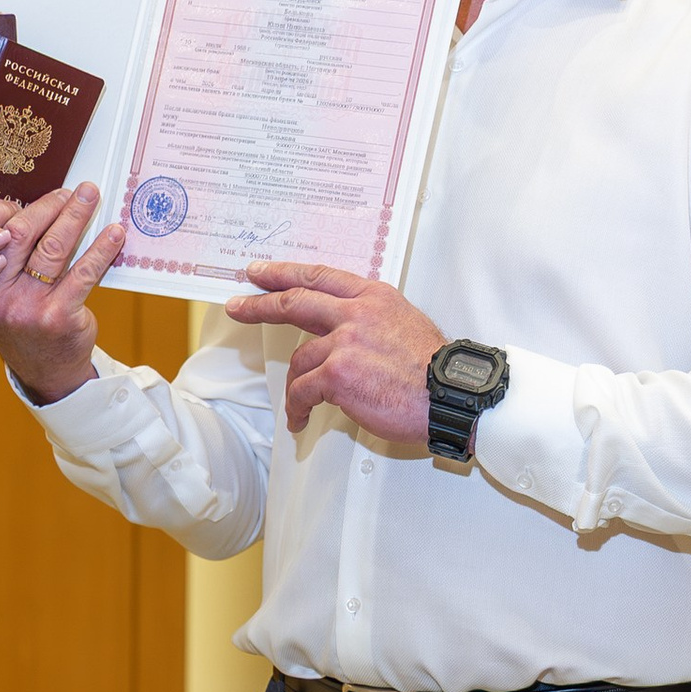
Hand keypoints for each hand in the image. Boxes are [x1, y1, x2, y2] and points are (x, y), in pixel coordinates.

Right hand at [0, 182, 127, 401]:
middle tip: (68, 192)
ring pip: (53, 248)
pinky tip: (114, 234)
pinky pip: (83, 273)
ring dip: (75, 215)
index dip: (2, 209)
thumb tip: (23, 207)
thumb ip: (0, 258)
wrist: (46, 374)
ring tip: (91, 196)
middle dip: (46, 205)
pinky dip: (101, 248)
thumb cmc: (24, 323)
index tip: (22, 199)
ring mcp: (27, 307)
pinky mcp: (58, 316)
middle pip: (19, 234)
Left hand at [224, 260, 443, 441]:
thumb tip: (344, 329)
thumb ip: (372, 319)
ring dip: (294, 384)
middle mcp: (357, 313)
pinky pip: (303, 390)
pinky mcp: (337, 374)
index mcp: (374, 298)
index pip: (320, 277)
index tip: (262, 273)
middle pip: (295, 302)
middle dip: (259, 304)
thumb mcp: (405, 324)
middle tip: (238, 305)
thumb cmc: (434, 371)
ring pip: (300, 358)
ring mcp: (345, 342)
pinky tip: (300, 418)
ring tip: (297, 404)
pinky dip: (297, 407)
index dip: (285, 273)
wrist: (452, 397)